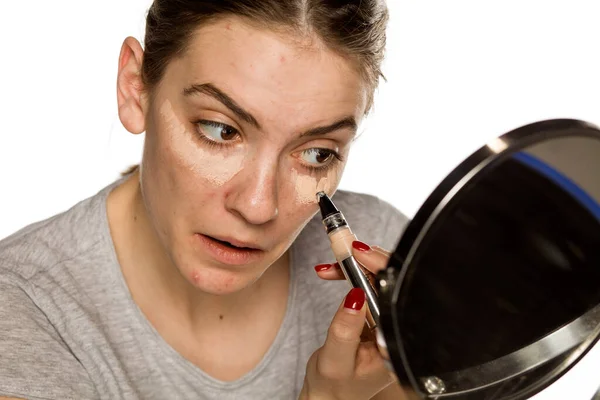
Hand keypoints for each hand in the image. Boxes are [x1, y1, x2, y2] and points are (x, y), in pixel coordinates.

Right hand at [299, 240, 401, 399]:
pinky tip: (336, 271)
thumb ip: (345, 329)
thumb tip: (354, 296)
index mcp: (394, 343)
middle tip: (341, 247)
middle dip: (364, 260)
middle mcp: (396, 330)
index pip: (394, 295)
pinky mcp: (375, 315)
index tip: (356, 251)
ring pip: (378, 279)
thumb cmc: (333, 386)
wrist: (328, 395)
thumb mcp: (335, 360)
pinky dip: (351, 274)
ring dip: (354, 265)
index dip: (378, 268)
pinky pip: (368, 285)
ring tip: (330, 266)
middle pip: (389, 282)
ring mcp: (387, 321)